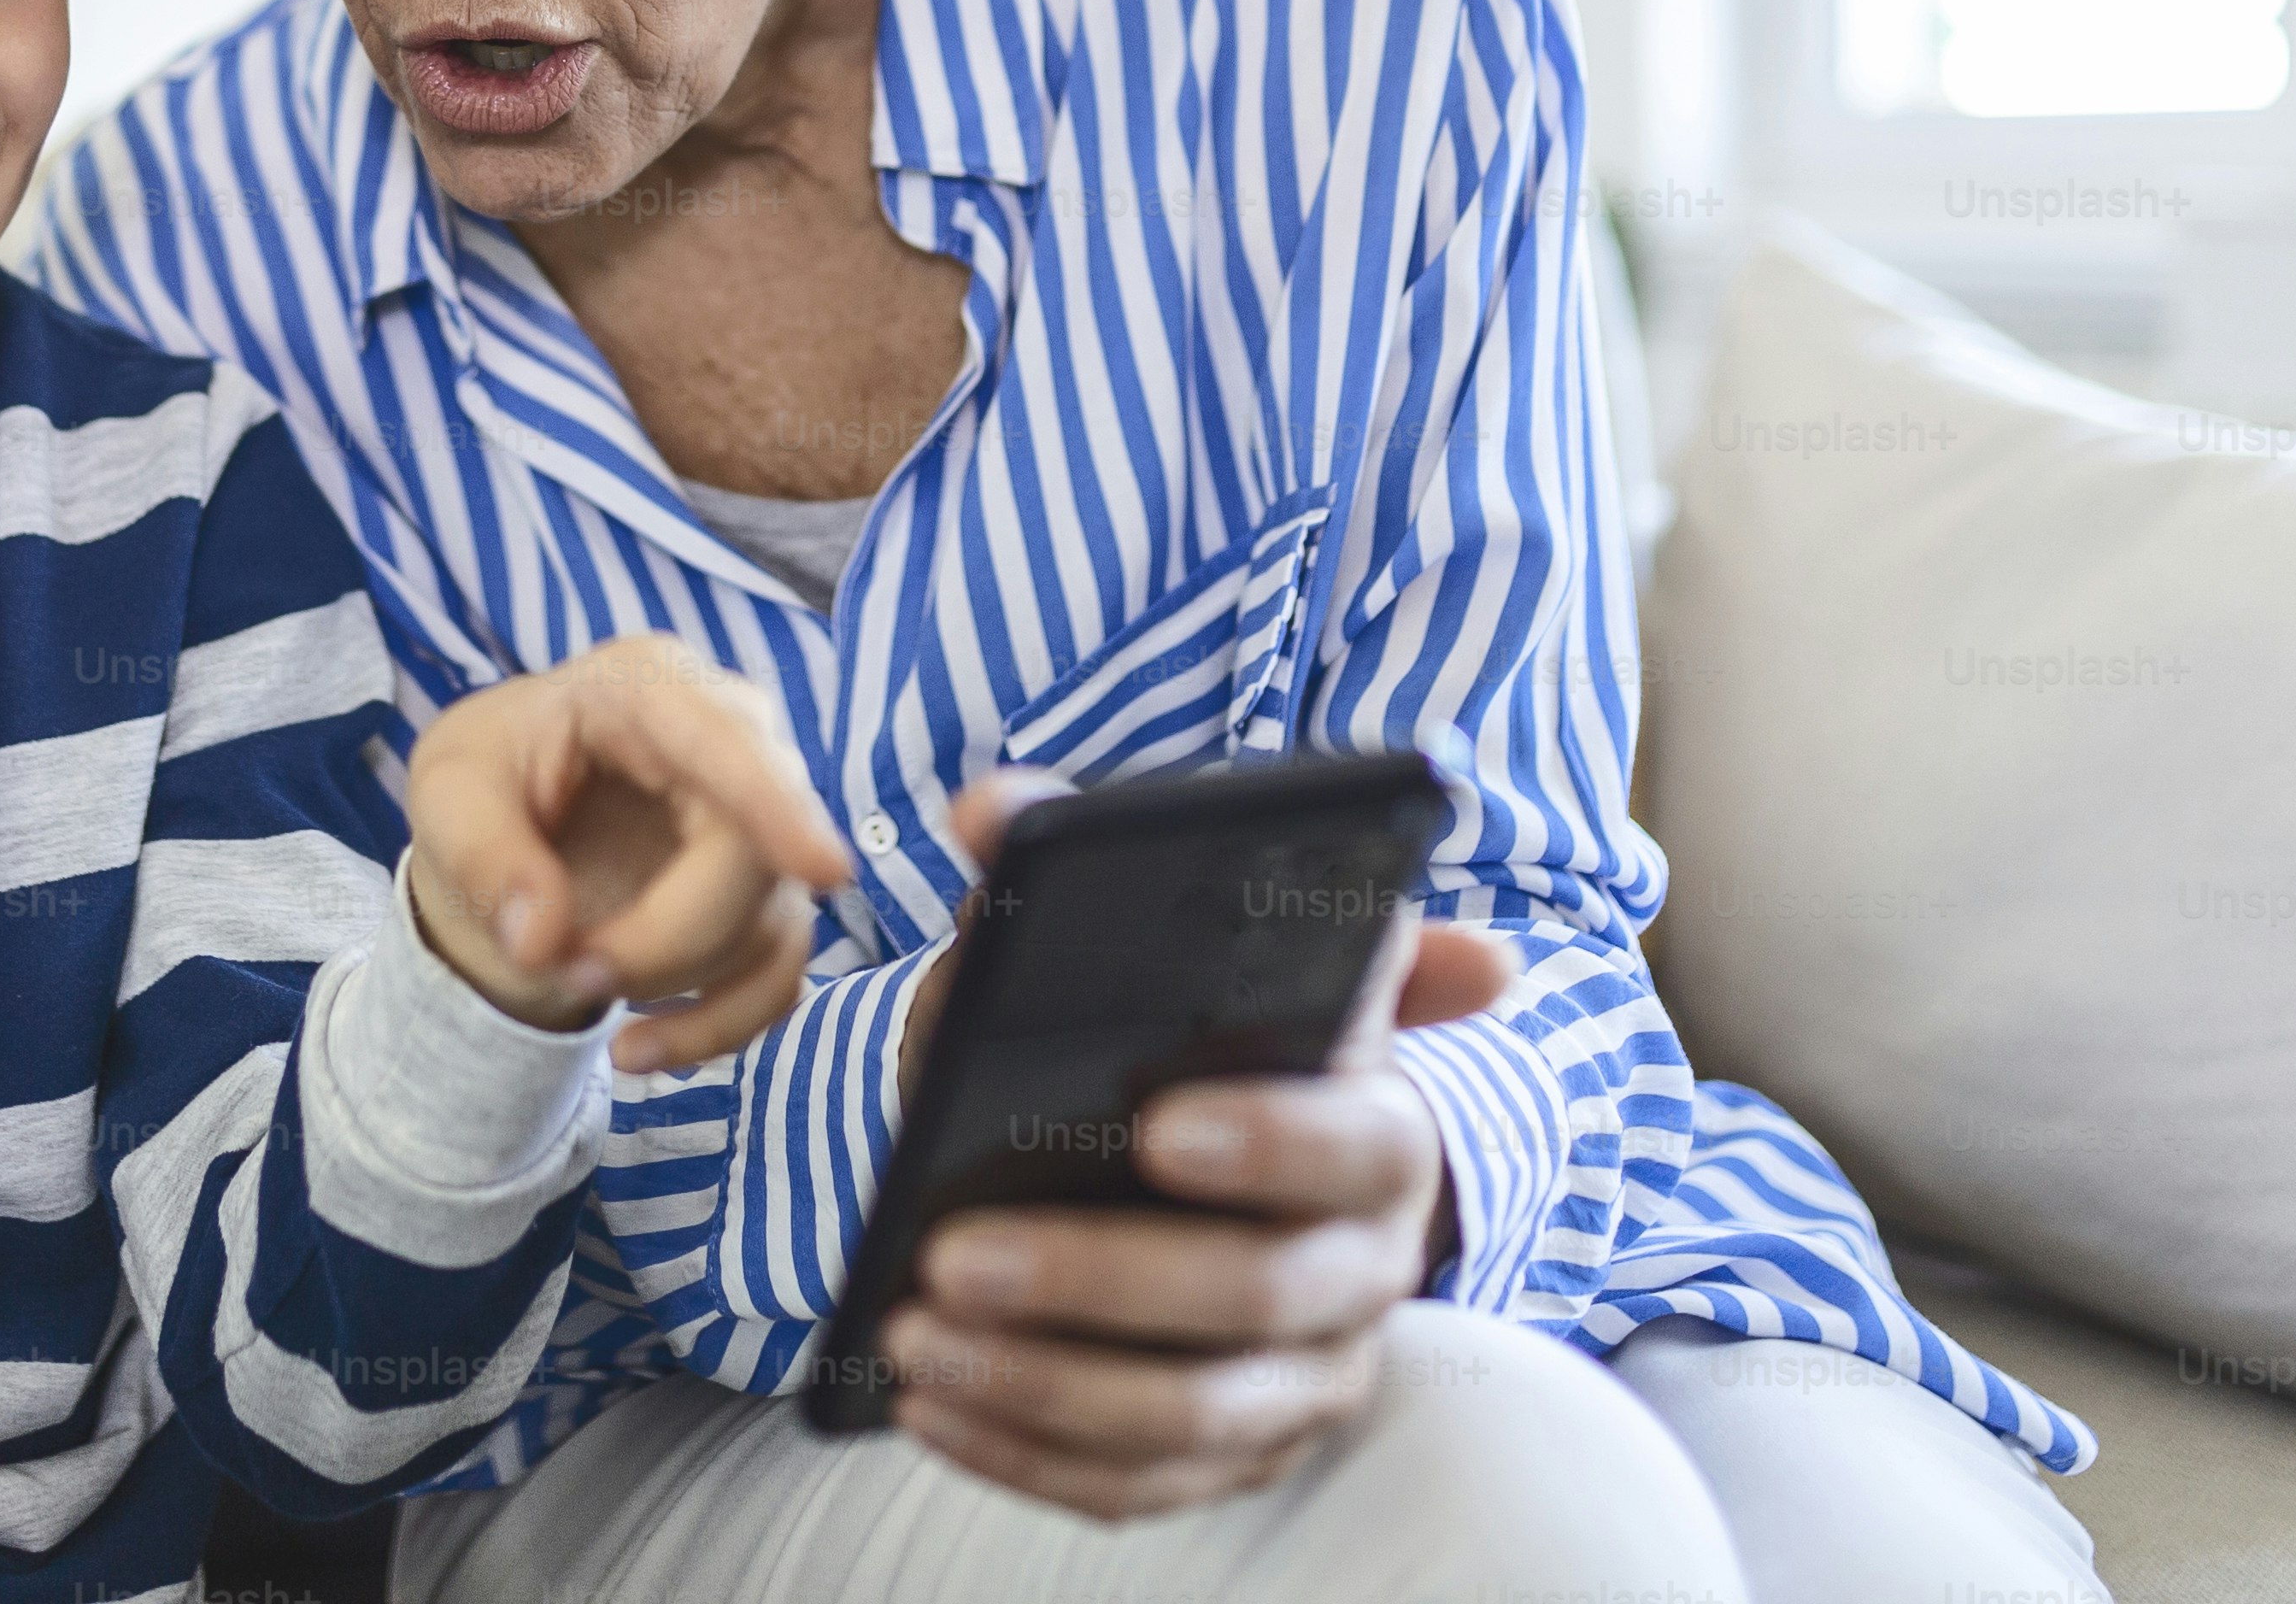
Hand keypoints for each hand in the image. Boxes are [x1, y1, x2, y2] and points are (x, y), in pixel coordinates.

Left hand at [403, 636, 856, 1070]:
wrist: (509, 828)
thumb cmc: (488, 779)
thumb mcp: (449, 794)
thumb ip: (483, 855)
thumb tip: (543, 940)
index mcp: (647, 686)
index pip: (725, 739)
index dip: (775, 804)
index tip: (825, 871)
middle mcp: (728, 741)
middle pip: (753, 852)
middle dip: (667, 936)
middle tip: (573, 971)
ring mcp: (758, 822)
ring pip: (767, 923)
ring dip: (675, 984)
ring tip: (572, 986)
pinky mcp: (765, 898)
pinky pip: (776, 978)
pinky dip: (714, 1029)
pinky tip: (638, 1049)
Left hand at [880, 770, 1516, 1519]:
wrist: (1235, 1160)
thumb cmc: (1197, 1041)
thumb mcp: (1165, 953)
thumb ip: (1091, 867)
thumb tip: (988, 806)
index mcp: (1380, 1131)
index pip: (1355, 1141)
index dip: (1271, 1137)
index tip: (1155, 1122)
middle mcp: (1366, 1271)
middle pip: (1259, 1298)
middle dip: (1101, 1280)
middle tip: (954, 1252)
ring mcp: (1307, 1381)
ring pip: (1194, 1417)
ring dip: (1044, 1385)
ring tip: (915, 1334)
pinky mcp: (1238, 1459)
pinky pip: (1140, 1489)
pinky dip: (1028, 1458)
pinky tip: (926, 1405)